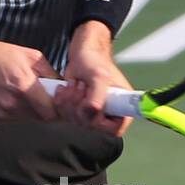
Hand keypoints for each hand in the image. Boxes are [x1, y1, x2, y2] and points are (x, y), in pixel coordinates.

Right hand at [0, 39, 61, 123]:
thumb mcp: (27, 54)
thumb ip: (49, 71)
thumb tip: (63, 85)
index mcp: (23, 84)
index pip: (51, 111)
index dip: (59, 108)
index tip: (59, 100)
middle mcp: (13, 102)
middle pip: (43, 118)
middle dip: (48, 109)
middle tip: (47, 97)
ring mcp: (4, 112)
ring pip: (31, 121)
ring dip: (36, 112)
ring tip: (30, 96)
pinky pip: (18, 121)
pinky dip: (22, 113)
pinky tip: (16, 99)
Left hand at [54, 21, 134, 136]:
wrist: (81, 54)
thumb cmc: (94, 61)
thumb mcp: (98, 76)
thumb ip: (97, 97)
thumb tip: (92, 112)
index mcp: (122, 107)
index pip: (114, 130)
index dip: (101, 120)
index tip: (94, 104)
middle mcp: (108, 113)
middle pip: (91, 126)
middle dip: (81, 105)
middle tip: (83, 87)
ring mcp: (91, 113)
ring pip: (76, 121)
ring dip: (70, 101)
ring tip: (76, 85)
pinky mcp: (77, 110)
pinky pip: (65, 115)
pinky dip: (62, 101)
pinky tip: (66, 88)